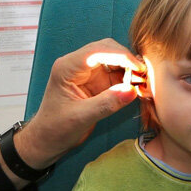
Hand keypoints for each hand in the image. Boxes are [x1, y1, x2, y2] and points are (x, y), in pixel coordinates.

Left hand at [4, 39, 138, 185]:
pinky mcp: (96, 83)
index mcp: (67, 67)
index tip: (137, 68)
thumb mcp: (80, 118)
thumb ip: (106, 104)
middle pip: (108, 49)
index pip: (97, 50)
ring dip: (129, 69)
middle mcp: (77, 65)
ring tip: (144, 82)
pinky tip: (137, 87)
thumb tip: (132, 90)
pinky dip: (127, 79)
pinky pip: (115, 74)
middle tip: (144, 75)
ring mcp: (88, 73)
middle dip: (127, 60)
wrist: (47, 140)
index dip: (120, 55)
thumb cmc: (55, 129)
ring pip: (114, 60)